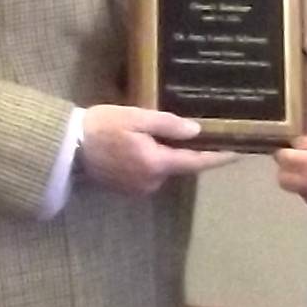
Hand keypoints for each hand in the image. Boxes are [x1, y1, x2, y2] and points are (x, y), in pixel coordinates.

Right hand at [80, 105, 236, 195]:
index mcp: (157, 163)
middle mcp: (152, 181)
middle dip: (184, 149)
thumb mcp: (135, 118)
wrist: (67, 148)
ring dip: (164, 153)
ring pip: (162, 168)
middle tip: (187, 128)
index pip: (196, 162)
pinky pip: (148, 172)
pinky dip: (150, 160)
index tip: (239, 152)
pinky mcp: (127, 189)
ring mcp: (139, 188)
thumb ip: (167, 125)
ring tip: (153, 132)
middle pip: (179, 164)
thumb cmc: (101, 127)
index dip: (219, 157)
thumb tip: (196, 131)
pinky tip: (138, 145)